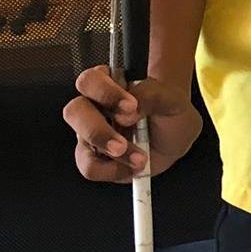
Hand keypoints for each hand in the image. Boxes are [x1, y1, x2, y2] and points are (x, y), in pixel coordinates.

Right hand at [64, 67, 203, 180]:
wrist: (175, 138)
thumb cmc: (169, 112)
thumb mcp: (171, 99)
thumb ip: (151, 95)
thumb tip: (128, 112)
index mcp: (109, 82)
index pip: (90, 80)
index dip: (104, 92)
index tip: (131, 105)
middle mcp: (94, 106)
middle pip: (75, 111)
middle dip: (98, 130)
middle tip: (122, 143)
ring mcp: (90, 133)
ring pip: (81, 140)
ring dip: (108, 152)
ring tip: (138, 158)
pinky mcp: (94, 158)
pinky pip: (89, 167)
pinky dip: (112, 171)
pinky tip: (134, 167)